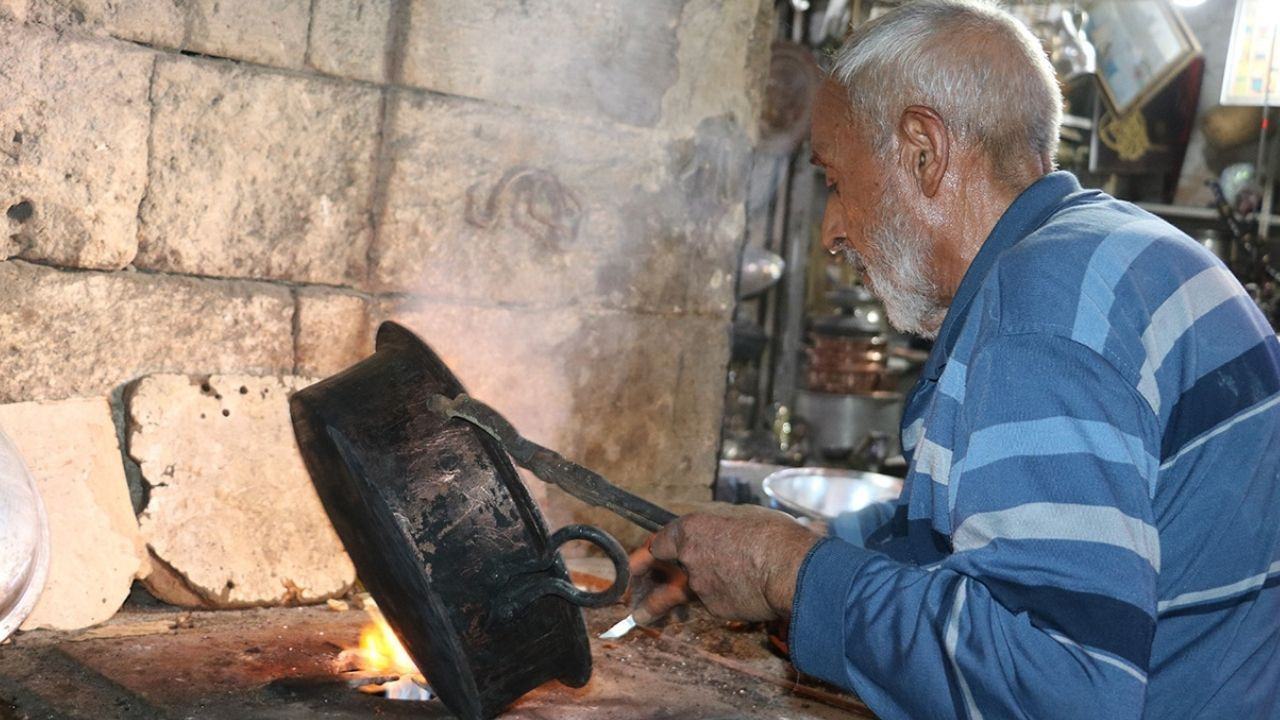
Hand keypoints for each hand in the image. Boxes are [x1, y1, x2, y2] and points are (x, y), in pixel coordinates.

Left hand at [630, 503, 821, 623]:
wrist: (792, 572)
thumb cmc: (774, 537)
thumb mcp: (747, 519)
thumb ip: (727, 530)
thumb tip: (728, 534)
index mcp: (693, 530)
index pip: (661, 540)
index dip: (651, 548)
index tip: (643, 555)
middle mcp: (689, 559)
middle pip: (658, 572)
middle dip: (637, 581)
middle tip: (626, 591)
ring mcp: (701, 587)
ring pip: (675, 596)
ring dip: (654, 607)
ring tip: (639, 617)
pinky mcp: (716, 609)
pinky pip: (713, 604)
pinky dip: (716, 603)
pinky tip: (728, 601)